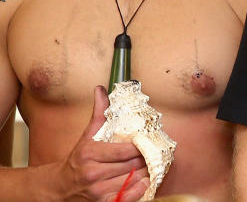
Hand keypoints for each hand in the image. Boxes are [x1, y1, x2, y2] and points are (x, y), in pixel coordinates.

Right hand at [52, 86, 148, 200]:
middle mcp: (93, 173)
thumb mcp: (87, 136)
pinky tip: (143, 180)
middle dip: (146, 157)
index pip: (125, 150)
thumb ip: (99, 113)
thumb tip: (101, 90)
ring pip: (134, 179)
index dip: (140, 146)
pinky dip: (139, 188)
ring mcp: (98, 191)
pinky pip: (129, 197)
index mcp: (90, 154)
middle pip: (133, 164)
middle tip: (153, 151)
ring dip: (145, 171)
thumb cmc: (77, 159)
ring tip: (149, 164)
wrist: (59, 187)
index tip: (147, 141)